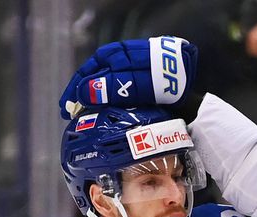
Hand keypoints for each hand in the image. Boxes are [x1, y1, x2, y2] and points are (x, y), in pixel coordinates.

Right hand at [59, 35, 197, 118]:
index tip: (66, 109)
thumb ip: (112, 88)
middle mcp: (119, 63)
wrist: (190, 90)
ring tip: (86, 120)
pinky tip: (105, 117)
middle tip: (72, 117)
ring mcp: (127, 75)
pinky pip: (115, 96)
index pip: (86, 73)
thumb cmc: (165, 82)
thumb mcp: (137, 85)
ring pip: (103, 90)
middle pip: (93, 81)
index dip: (74, 91)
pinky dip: (108, 106)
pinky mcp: (135, 88)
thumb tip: (84, 93)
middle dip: (82, 99)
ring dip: (94, 104)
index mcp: (115, 56)